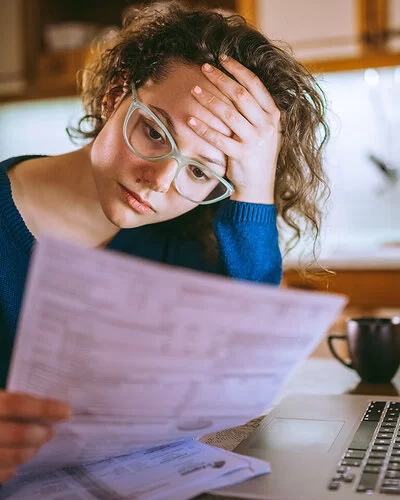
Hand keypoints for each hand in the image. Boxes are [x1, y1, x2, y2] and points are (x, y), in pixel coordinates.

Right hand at [0, 391, 70, 482]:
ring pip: (8, 458)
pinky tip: (14, 466)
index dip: (45, 408)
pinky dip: (8, 471)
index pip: (19, 404)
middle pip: (17, 433)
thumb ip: (10, 403)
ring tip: (34, 448)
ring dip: (27, 453)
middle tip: (49, 433)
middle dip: (39, 434)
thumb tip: (46, 410)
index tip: (66, 412)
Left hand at [188, 56, 280, 203]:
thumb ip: (256, 111)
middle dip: (221, 78)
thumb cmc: (257, 155)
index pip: (255, 85)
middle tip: (204, 68)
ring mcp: (255, 141)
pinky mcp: (241, 156)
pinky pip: (219, 138)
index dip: (238, 69)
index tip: (222, 59)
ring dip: (209, 100)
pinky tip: (190, 119)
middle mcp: (266, 126)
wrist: (259, 187)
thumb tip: (237, 85)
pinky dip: (203, 128)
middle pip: (240, 95)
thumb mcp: (265, 131)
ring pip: (229, 114)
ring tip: (194, 90)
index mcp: (273, 116)